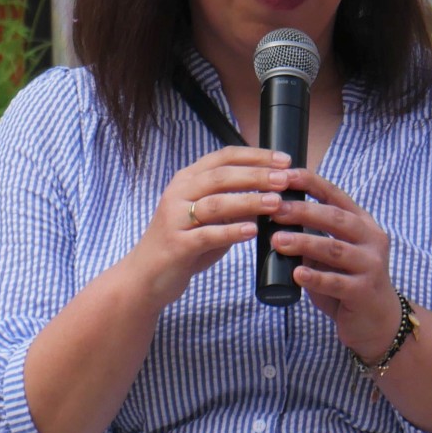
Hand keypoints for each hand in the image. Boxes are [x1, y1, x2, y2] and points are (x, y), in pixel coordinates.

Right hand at [126, 146, 291, 309]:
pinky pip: (206, 235)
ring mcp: (175, 218)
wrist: (146, 276)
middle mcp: (179, 193)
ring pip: (215, 203)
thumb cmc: (186, 241)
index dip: (255, 156)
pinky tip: (252, 231)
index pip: (224, 157)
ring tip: (276, 202)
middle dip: (257, 175)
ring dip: (249, 201)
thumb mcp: (210, 216)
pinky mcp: (176, 245)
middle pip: (222, 176)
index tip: (284, 160)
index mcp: (188, 179)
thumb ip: (235, 202)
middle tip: (285, 179)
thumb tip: (276, 191)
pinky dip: (231, 232)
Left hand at [266, 169, 399, 362]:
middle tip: (274, 209)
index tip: (285, 176)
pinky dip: (315, 277)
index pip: (336, 196)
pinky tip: (297, 274)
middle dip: (303, 211)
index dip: (311, 184)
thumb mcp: (334, 255)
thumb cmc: (349, 281)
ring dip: (304, 243)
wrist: (378, 321)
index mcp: (362, 224)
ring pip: (334, 249)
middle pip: (335, 219)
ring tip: (277, 241)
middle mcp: (371, 240)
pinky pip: (336, 282)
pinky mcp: (364, 291)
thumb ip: (313, 238)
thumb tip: (274, 222)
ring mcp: (371, 265)